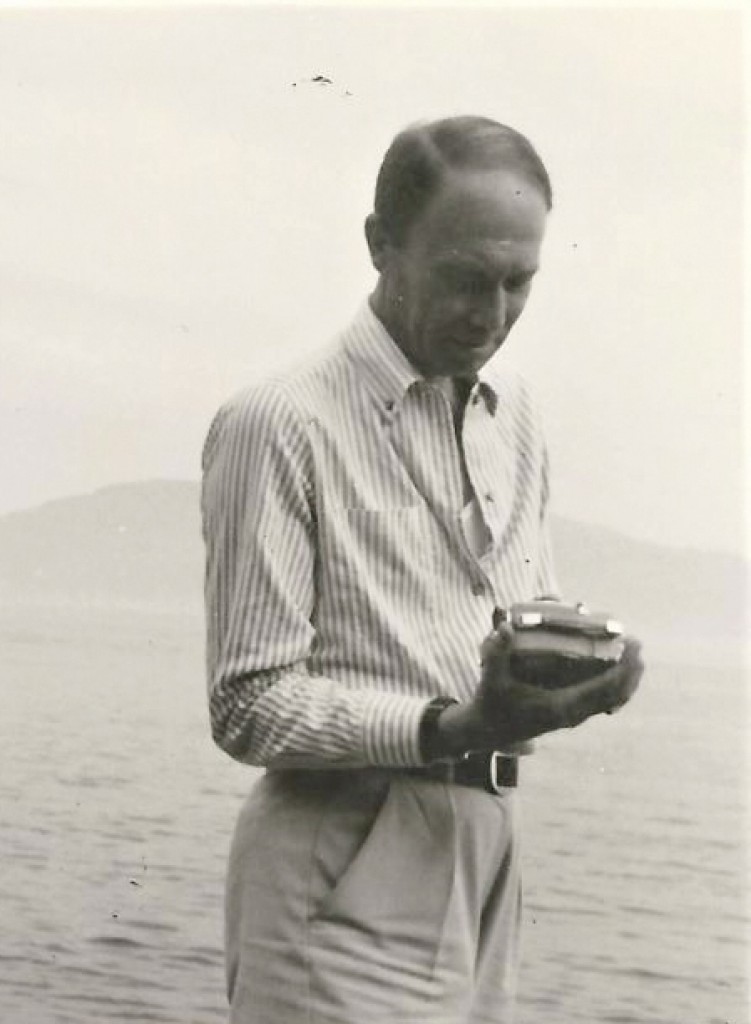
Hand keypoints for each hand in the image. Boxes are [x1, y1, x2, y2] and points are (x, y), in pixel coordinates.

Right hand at [436, 623, 643, 754]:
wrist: (489, 731)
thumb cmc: (492, 704)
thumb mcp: (492, 678)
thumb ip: (497, 652)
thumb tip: (504, 627)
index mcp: (561, 707)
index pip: (603, 690)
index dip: (622, 669)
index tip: (632, 646)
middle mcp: (573, 714)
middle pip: (616, 695)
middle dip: (631, 671)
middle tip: (637, 644)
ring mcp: (574, 716)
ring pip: (612, 701)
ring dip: (626, 679)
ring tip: (634, 655)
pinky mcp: (571, 713)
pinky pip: (603, 701)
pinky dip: (615, 686)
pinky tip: (617, 670)